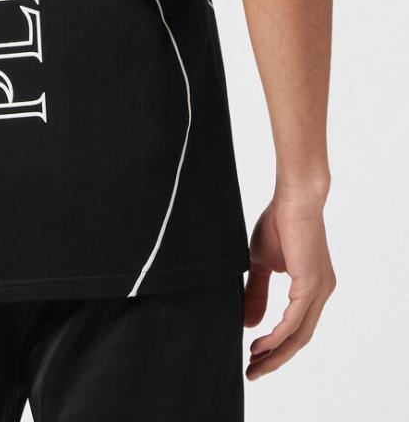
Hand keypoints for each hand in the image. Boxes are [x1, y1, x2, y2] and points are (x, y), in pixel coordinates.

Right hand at [244, 195, 334, 379]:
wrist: (293, 197)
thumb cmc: (279, 222)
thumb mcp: (262, 263)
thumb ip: (257, 292)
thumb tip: (249, 323)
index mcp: (312, 288)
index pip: (296, 328)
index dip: (276, 347)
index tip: (254, 359)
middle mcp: (321, 293)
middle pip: (300, 339)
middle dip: (275, 359)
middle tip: (252, 373)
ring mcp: (319, 290)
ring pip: (299, 335)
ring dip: (276, 353)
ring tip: (254, 364)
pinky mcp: (312, 284)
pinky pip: (295, 320)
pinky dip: (278, 336)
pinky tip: (262, 344)